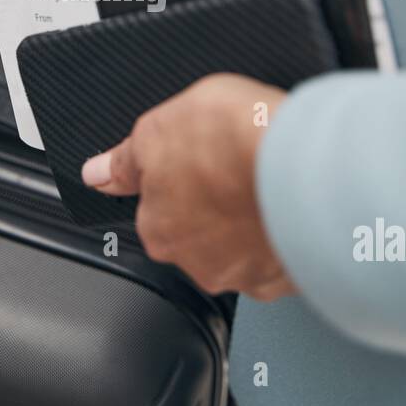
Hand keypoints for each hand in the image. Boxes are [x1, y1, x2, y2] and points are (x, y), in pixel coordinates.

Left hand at [81, 74, 295, 300]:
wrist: (307, 163)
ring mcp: (248, 274)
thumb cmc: (235, 141)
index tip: (202, 159)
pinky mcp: (291, 277)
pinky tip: (295, 210)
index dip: (181, 178)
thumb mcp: (158, 128)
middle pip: (201, 234)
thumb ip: (126, 159)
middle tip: (237, 167)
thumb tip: (98, 173)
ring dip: (253, 223)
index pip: (158, 209)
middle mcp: (199, 263)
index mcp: (159, 229)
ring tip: (270, 183)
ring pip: (244, 249)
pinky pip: (285, 258)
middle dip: (216, 206)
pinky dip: (288, 239)